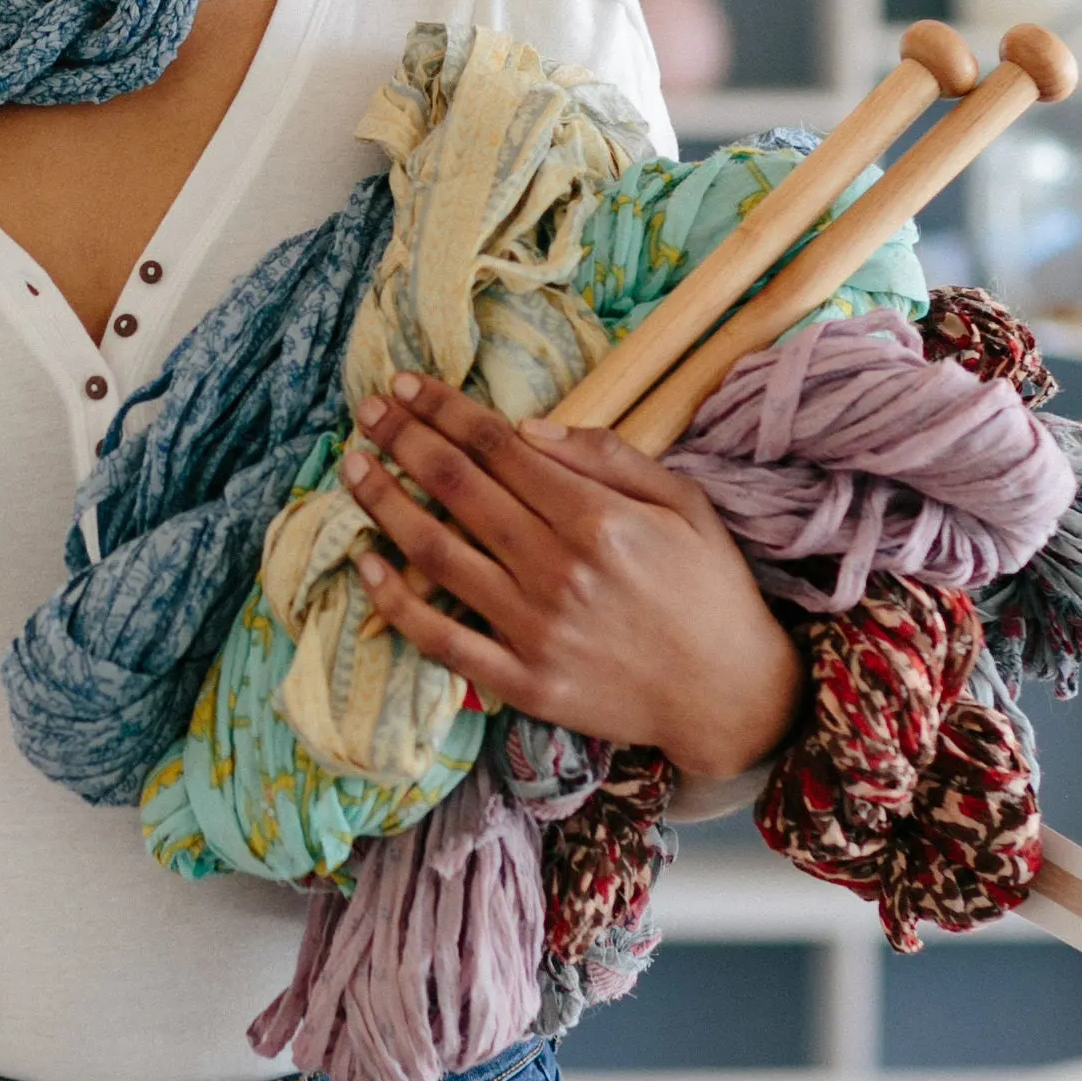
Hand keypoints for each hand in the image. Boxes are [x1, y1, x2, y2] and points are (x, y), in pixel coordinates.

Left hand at [342, 372, 803, 782]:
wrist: (729, 694)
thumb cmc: (710, 589)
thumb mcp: (684, 502)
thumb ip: (608, 458)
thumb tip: (527, 427)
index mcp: (598, 519)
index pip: (498, 449)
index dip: (445, 411)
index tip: (407, 386)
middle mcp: (558, 570)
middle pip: (459, 490)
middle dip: (405, 441)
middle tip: (369, 410)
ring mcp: (535, 629)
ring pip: (438, 554)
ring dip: (386, 505)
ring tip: (352, 468)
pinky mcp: (522, 681)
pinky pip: (443, 639)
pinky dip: (397, 604)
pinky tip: (367, 565)